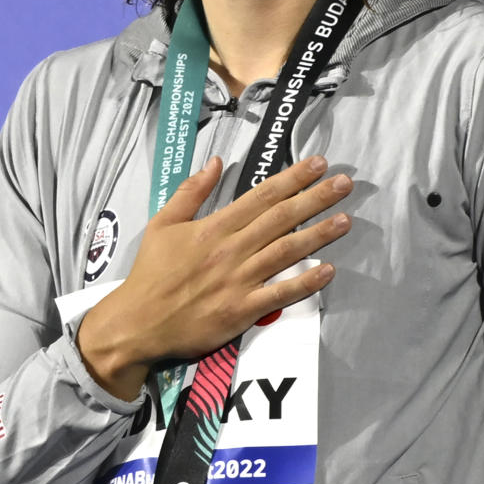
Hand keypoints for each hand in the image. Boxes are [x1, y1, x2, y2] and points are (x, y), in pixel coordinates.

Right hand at [76, 155, 351, 398]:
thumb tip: (216, 161)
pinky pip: (279, 295)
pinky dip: (305, 283)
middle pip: (281, 219)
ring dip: (319, 235)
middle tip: (345, 183)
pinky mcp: (241, 311)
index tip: (318, 164)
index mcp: (213, 227)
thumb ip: (191, 191)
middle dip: (315, 198)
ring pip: (286, 252)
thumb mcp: (162, 223)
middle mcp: (231, 250)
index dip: (293, 178)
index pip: (261, 196)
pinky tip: (328, 270)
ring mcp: (238, 281)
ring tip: (345, 220)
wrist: (137, 323)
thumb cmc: (150, 273)